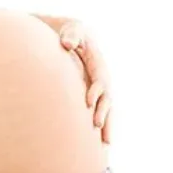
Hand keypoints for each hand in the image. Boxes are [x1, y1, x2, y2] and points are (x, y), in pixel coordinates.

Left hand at [55, 18, 112, 143]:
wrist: (66, 35)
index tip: (88, 102)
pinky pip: (97, 110)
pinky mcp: (90, 93)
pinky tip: (99, 143)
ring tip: (107, 143)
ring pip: (105, 107)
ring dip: (106, 123)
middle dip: (104, 111)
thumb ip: (71, 34)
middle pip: (107, 96)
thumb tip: (68, 44)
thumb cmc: (67, 31)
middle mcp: (100, 74)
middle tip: (97, 125)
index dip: (97, 89)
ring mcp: (96, 85)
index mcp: (97, 60)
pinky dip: (100, 124)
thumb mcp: (70, 28)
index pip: (100, 77)